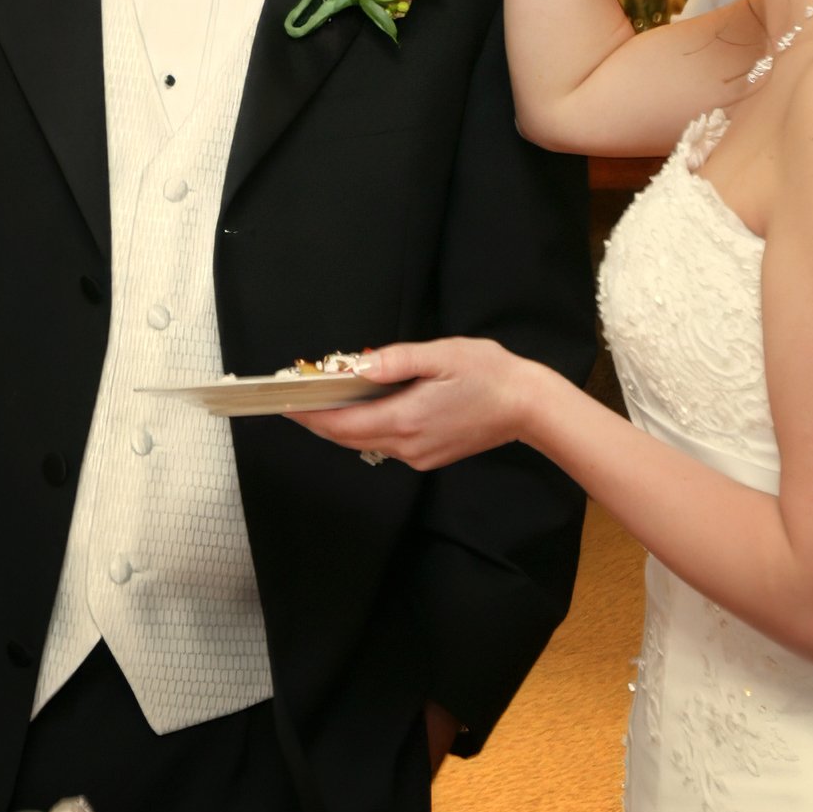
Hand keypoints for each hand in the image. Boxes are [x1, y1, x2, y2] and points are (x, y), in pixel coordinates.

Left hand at [297, 337, 541, 471]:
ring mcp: (417, 455)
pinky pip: (386, 445)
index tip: (284, 404)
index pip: (342, 423)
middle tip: (291, 402)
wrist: (528, 407)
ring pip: (364, 443)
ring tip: (320, 403)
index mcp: (405, 418)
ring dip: (341, 425)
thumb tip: (358, 367)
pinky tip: (364, 409)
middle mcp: (406, 445)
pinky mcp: (428, 457)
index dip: (309, 415)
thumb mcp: (442, 354)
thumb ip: (397, 361)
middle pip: (347, 437)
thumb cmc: (489, 374)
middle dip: (317, 422)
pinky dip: (367, 428)